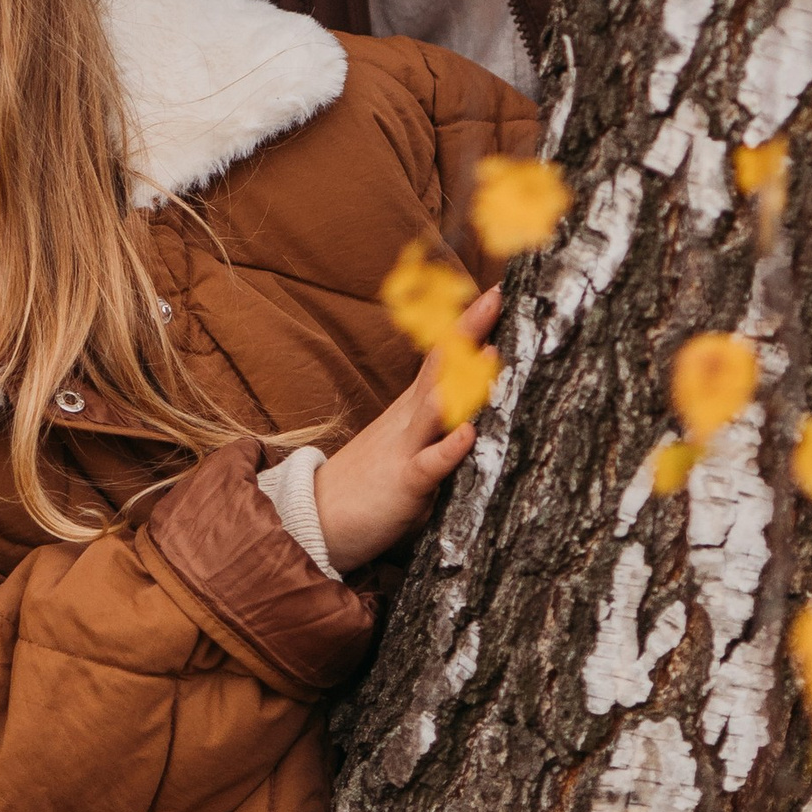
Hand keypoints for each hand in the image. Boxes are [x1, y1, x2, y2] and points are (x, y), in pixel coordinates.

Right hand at [312, 285, 501, 573]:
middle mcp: (409, 420)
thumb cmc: (367, 488)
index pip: (442, 359)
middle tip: (495, 295)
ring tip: (490, 351)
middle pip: (440, 367)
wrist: (316, 519)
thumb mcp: (405, 450)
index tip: (495, 292)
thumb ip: (436, 433)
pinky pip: (429, 465)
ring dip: (463, 379)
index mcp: (411, 410)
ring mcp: (404, 448)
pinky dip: (448, 448)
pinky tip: (468, 433)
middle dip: (468, 331)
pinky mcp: (403, 483)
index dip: (467, 327)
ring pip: (436, 406)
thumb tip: (477, 421)